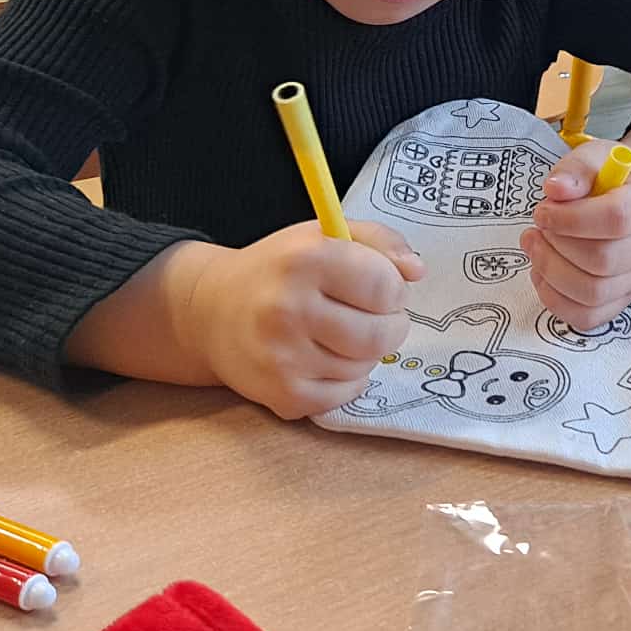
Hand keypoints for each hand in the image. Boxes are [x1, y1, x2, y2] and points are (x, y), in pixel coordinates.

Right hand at [183, 219, 422, 418]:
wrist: (213, 311)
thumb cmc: (280, 269)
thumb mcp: (326, 235)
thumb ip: (380, 241)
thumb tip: (417, 272)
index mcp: (305, 259)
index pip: (385, 286)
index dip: (396, 289)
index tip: (384, 288)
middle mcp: (288, 308)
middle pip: (381, 334)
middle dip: (391, 325)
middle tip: (377, 317)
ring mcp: (282, 357)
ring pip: (366, 366)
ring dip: (367, 352)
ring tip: (342, 334)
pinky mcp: (282, 394)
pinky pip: (345, 394)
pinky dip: (347, 380)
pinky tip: (326, 358)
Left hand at [523, 141, 630, 331]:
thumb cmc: (611, 176)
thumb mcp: (596, 156)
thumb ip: (576, 169)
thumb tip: (554, 190)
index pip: (617, 219)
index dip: (572, 219)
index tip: (543, 211)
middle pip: (604, 261)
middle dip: (557, 246)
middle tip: (537, 227)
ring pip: (594, 294)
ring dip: (552, 272)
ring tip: (534, 245)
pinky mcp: (621, 298)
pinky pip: (589, 317)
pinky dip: (556, 300)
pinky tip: (542, 273)